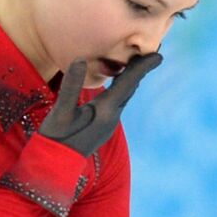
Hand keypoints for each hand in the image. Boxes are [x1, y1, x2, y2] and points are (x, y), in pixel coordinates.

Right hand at [38, 52, 162, 156]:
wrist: (56, 165)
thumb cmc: (57, 138)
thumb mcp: (61, 111)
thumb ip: (71, 86)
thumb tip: (80, 59)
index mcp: (105, 110)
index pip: (128, 83)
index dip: (143, 67)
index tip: (160, 55)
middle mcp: (112, 116)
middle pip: (130, 88)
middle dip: (140, 70)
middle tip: (151, 51)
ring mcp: (109, 123)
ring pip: (125, 96)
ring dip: (132, 79)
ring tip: (137, 62)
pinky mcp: (103, 126)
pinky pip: (118, 102)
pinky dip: (122, 88)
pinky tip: (118, 83)